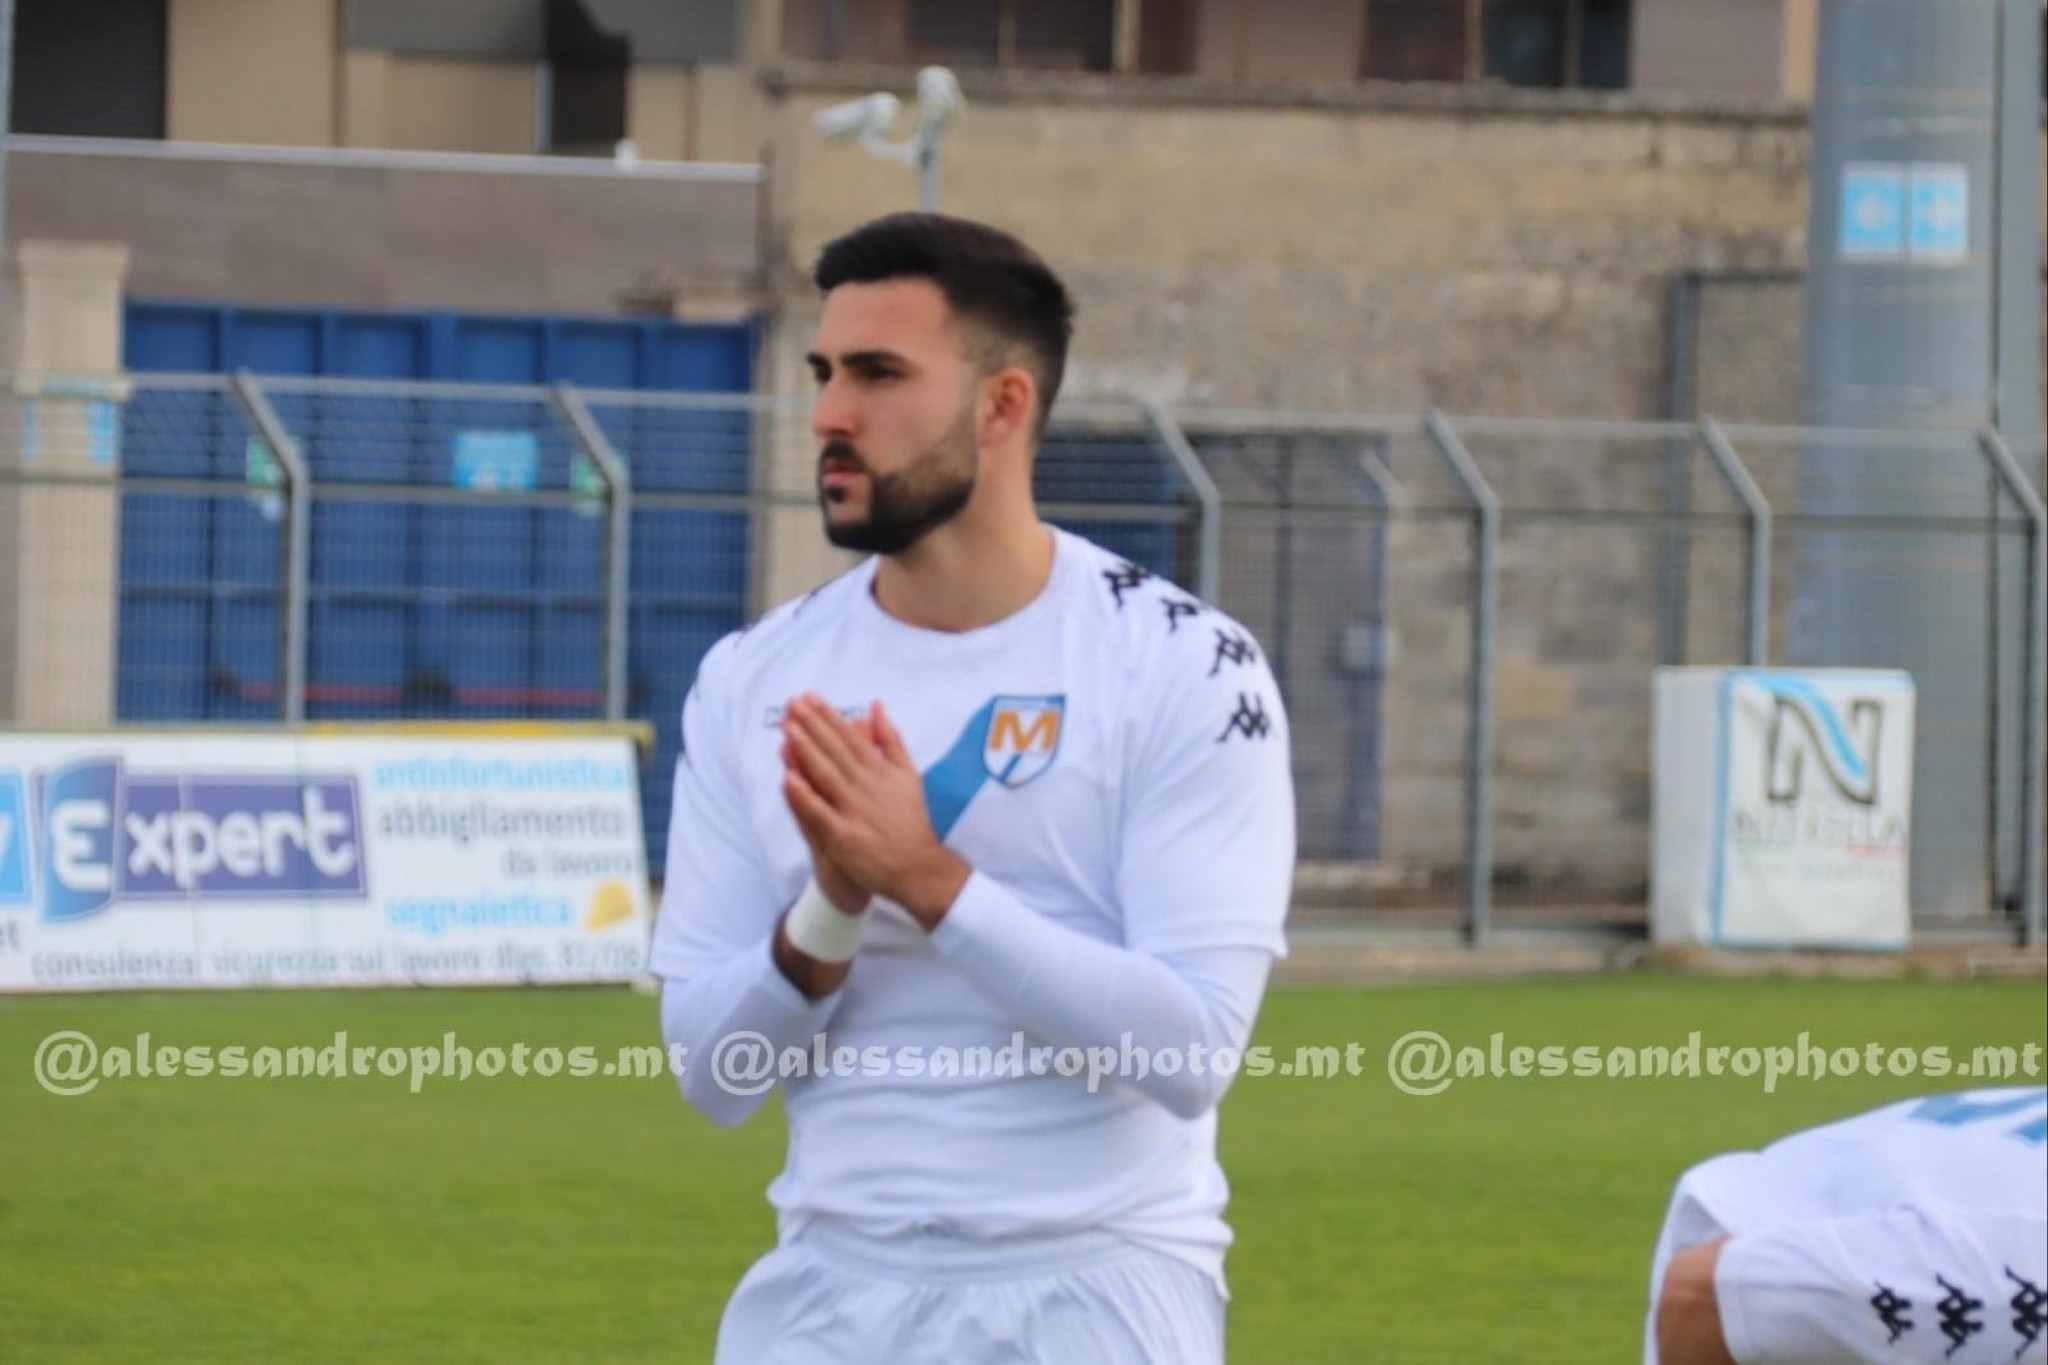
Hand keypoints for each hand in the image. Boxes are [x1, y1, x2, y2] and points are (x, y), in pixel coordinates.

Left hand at [780, 695, 969, 928]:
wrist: (917, 865)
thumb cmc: (910, 819)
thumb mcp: (908, 773)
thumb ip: (890, 739)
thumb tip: (876, 705)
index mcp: (879, 769)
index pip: (850, 737)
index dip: (828, 716)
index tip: (809, 697)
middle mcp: (866, 785)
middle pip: (835, 750)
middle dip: (812, 725)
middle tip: (791, 704)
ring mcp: (853, 810)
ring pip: (826, 775)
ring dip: (806, 751)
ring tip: (788, 729)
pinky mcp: (843, 836)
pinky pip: (820, 813)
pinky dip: (804, 796)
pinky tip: (788, 779)